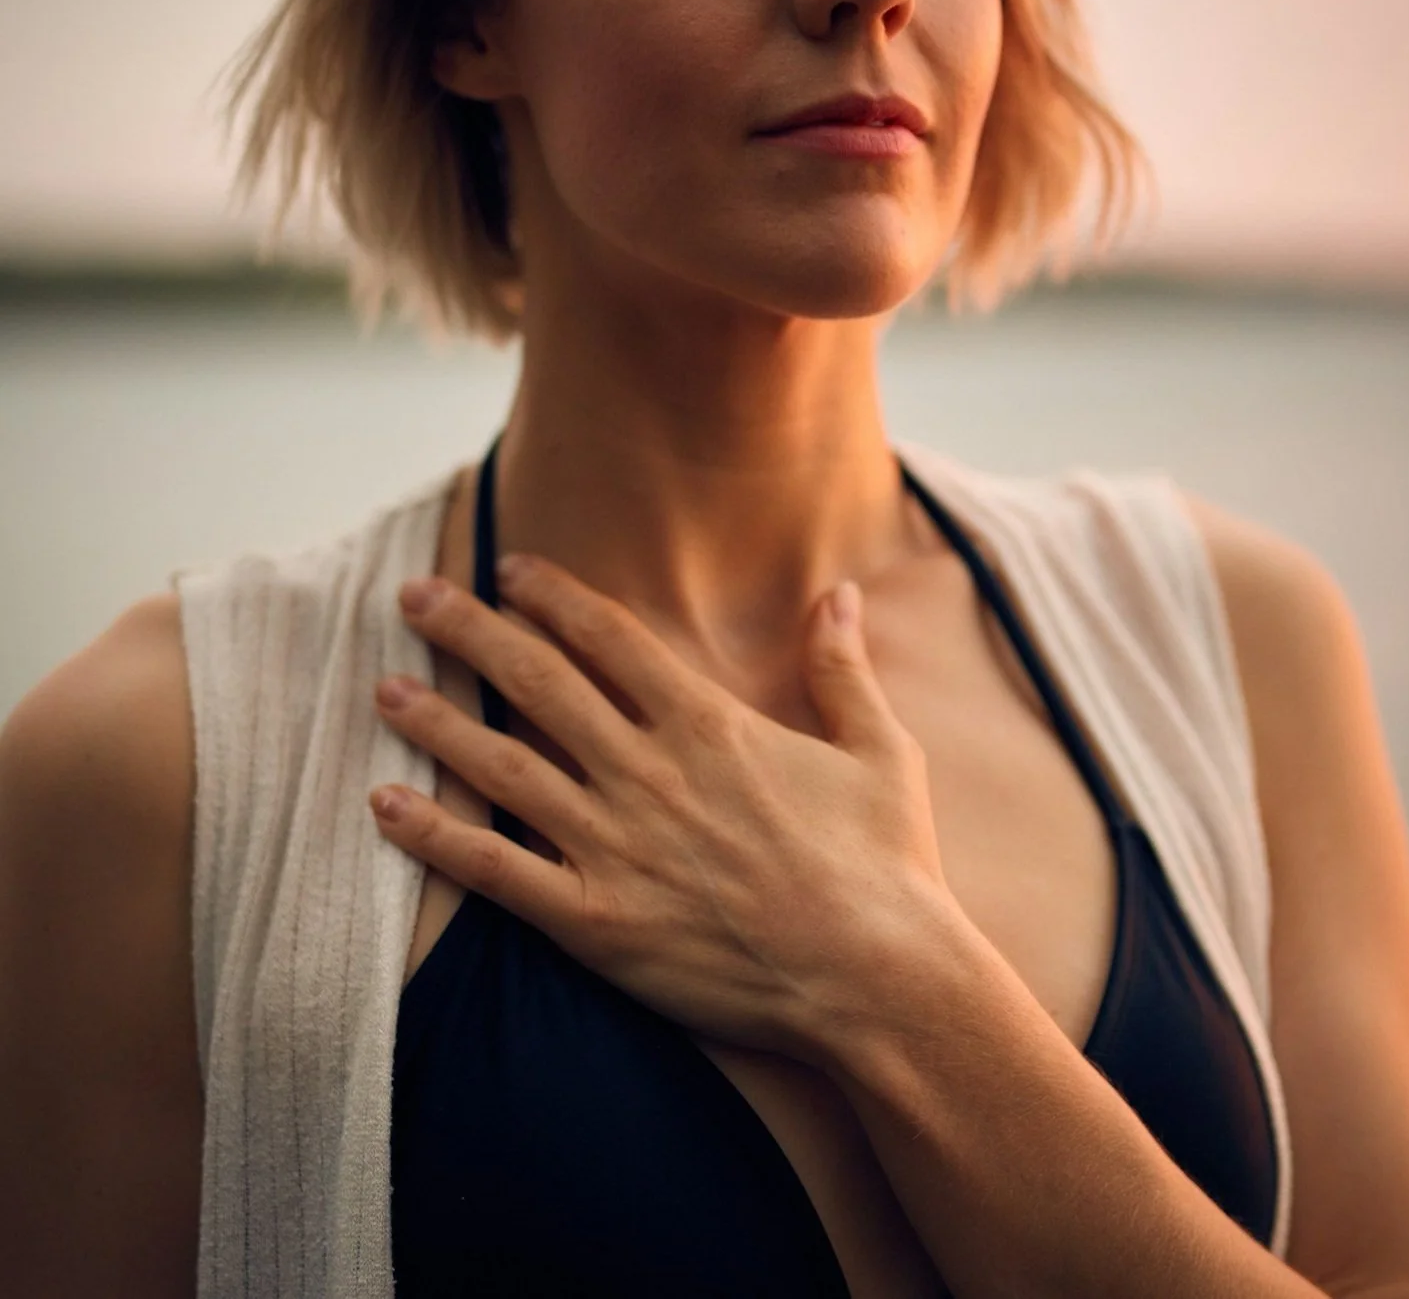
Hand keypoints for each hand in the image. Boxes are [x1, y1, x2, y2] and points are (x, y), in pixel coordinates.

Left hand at [369, 556, 957, 1059]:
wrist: (879, 980)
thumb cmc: (886, 866)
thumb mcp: (879, 749)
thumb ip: (843, 666)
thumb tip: (840, 590)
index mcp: (708, 725)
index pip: (608, 637)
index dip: (551, 596)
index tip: (508, 568)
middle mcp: (648, 772)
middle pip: (537, 681)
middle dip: (470, 631)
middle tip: (414, 597)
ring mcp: (616, 846)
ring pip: (503, 766)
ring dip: (436, 722)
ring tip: (383, 688)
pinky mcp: (596, 922)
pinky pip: (497, 872)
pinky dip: (436, 837)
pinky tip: (385, 805)